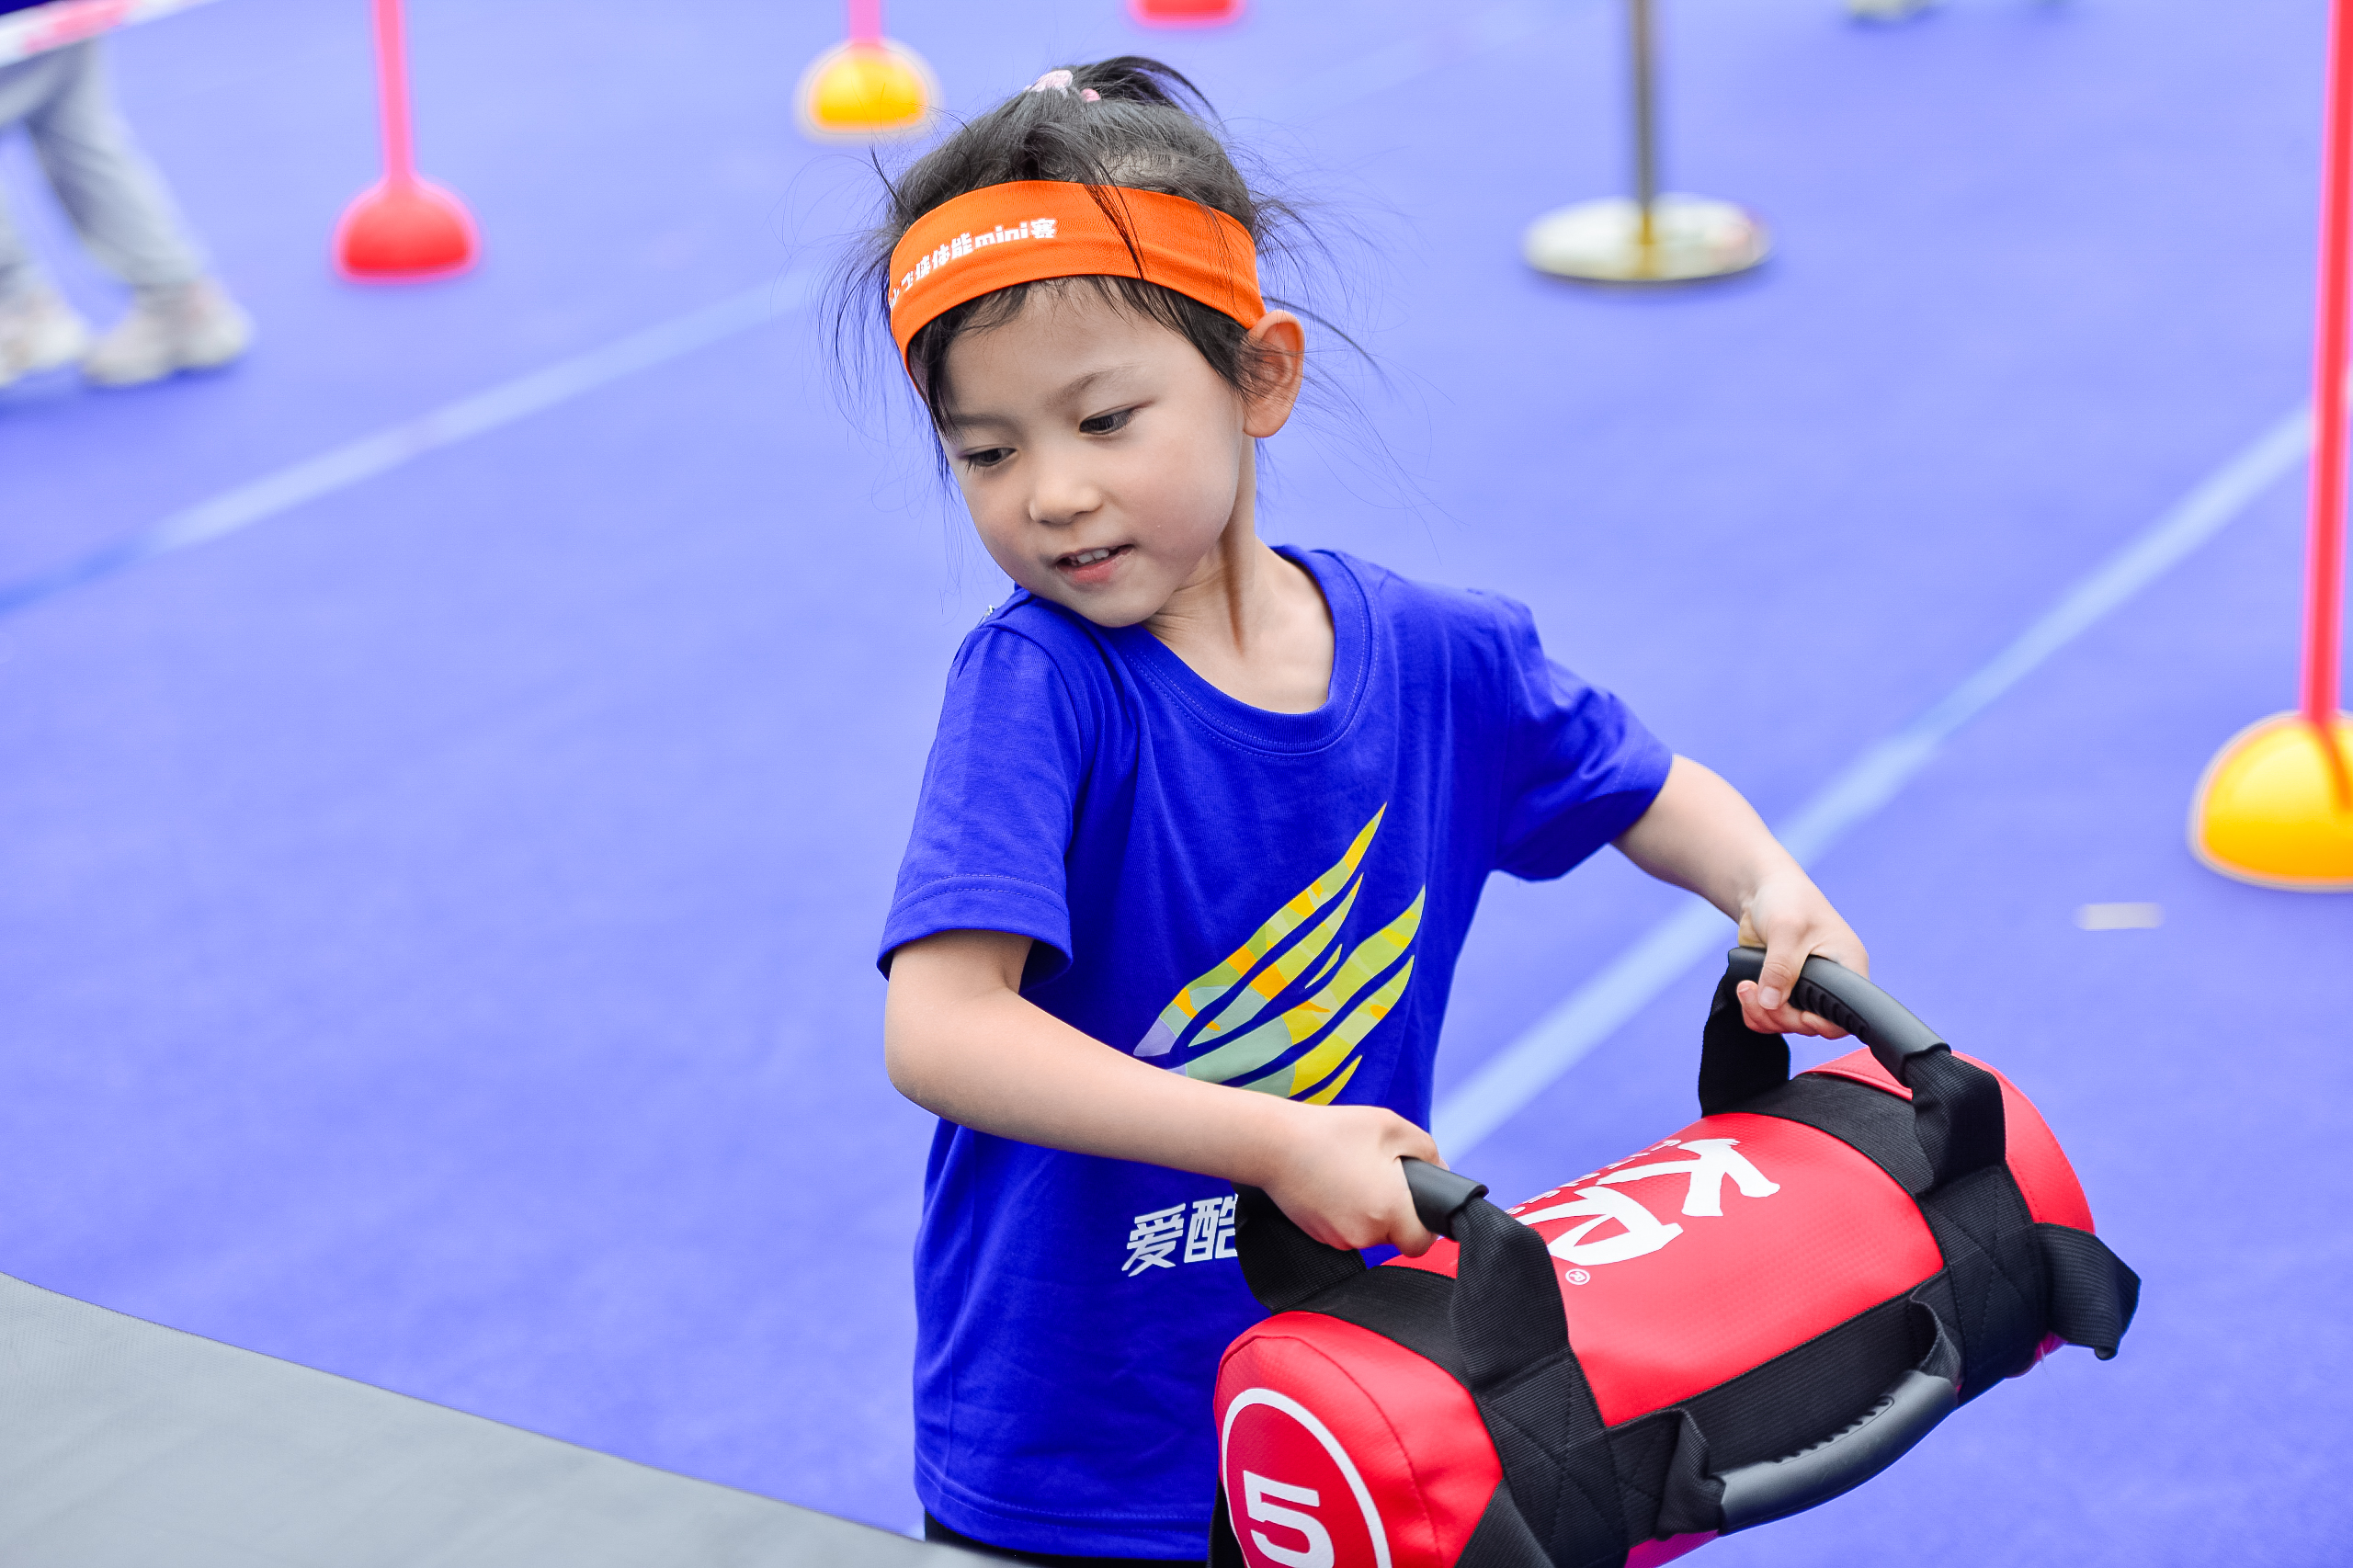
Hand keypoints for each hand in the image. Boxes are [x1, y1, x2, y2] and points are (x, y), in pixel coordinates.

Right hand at [1260, 1104, 1443, 1256]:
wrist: (1274, 1143)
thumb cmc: (1332, 1132)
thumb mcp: (1391, 1126)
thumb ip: (1427, 1151)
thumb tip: (1438, 1171)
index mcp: (1389, 1210)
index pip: (1421, 1243)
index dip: (1425, 1226)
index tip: (1417, 1204)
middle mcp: (1365, 1233)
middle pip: (1394, 1235)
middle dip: (1394, 1210)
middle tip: (1379, 1175)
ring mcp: (1338, 1238)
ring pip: (1368, 1233)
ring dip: (1369, 1210)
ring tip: (1352, 1173)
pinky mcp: (1318, 1235)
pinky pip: (1345, 1229)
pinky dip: (1345, 1212)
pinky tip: (1334, 1183)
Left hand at [1734, 869, 1868, 1037]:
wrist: (1762, 891)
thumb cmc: (1788, 899)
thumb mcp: (1786, 929)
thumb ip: (1781, 967)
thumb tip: (1772, 1003)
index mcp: (1847, 967)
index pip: (1846, 1014)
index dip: (1823, 1023)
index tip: (1798, 1013)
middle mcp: (1830, 983)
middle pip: (1812, 1025)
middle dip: (1780, 1016)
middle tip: (1755, 992)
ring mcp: (1804, 989)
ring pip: (1787, 1023)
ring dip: (1762, 1014)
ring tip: (1744, 987)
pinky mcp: (1781, 989)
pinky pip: (1769, 1016)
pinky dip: (1754, 1012)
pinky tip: (1744, 990)